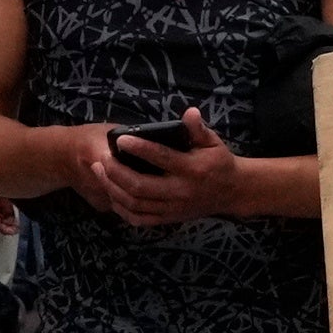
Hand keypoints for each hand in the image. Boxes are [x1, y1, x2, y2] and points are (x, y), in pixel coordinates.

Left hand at [74, 112, 252, 225]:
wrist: (232, 192)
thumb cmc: (218, 162)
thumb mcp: (213, 141)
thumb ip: (198, 128)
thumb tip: (189, 112)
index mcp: (192, 169)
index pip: (162, 158)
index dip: (139, 148)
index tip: (120, 140)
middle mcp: (181, 191)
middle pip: (140, 186)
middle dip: (116, 172)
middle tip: (103, 158)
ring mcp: (173, 208)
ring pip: (135, 204)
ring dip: (113, 189)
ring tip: (100, 172)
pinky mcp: (169, 218)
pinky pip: (140, 219)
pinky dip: (121, 209)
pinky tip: (111, 194)